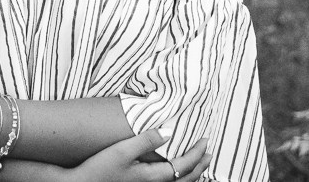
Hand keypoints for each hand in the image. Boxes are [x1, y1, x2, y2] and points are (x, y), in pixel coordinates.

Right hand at [67, 129, 210, 181]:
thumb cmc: (100, 169)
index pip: (185, 165)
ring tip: (198, 163)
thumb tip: (169, 131)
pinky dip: (179, 179)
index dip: (197, 153)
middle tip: (208, 151)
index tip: (205, 140)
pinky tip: (173, 172)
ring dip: (192, 173)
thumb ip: (147, 140)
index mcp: (154, 176)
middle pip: (186, 178)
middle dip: (200, 164)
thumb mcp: (123, 150)